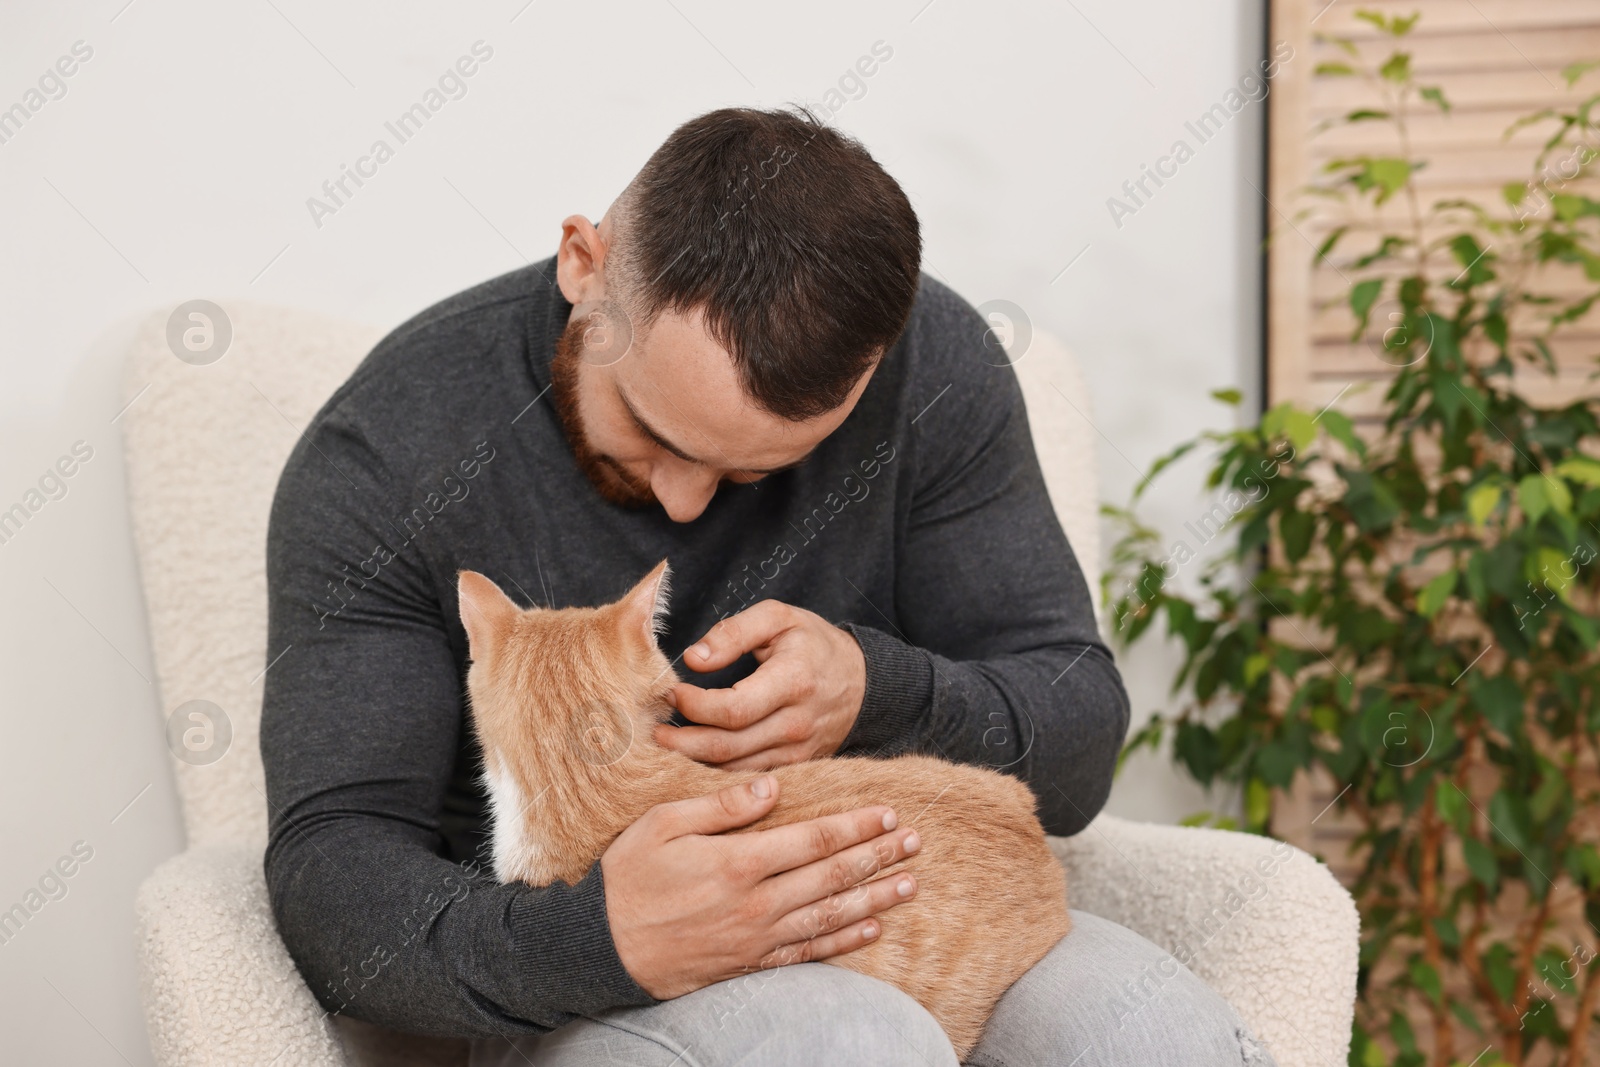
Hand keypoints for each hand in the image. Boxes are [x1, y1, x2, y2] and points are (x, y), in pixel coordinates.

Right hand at [601, 774, 919, 998]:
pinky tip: (871, 929)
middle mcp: (757, 903)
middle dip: (878, 857)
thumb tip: (772, 787)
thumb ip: (721, 806)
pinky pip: (808, 952)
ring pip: (831, 916)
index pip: (814, 840)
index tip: (887, 814)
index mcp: (738, 862)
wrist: (600, 948)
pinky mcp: (750, 963)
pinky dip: (844, 941)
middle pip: (833, 876)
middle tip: (915, 842)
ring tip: (910, 884)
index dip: (855, 826)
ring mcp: (757, 938)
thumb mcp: (662, 824)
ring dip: (875, 899)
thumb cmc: (626, 878)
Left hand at [656, 600, 865, 769]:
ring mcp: (798, 751)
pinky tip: (695, 756)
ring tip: (667, 743)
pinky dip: (717, 771)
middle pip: (726, 747)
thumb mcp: (778, 618)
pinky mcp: (795, 767)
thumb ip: (733, 632)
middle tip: (653, 731)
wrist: (863, 683)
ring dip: (694, 760)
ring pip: (733, 768)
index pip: (732, 709)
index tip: (672, 692)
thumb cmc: (813, 644)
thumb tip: (693, 658)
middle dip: (681, 742)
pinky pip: (747, 776)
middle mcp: (796, 723)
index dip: (694, 706)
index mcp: (793, 681)